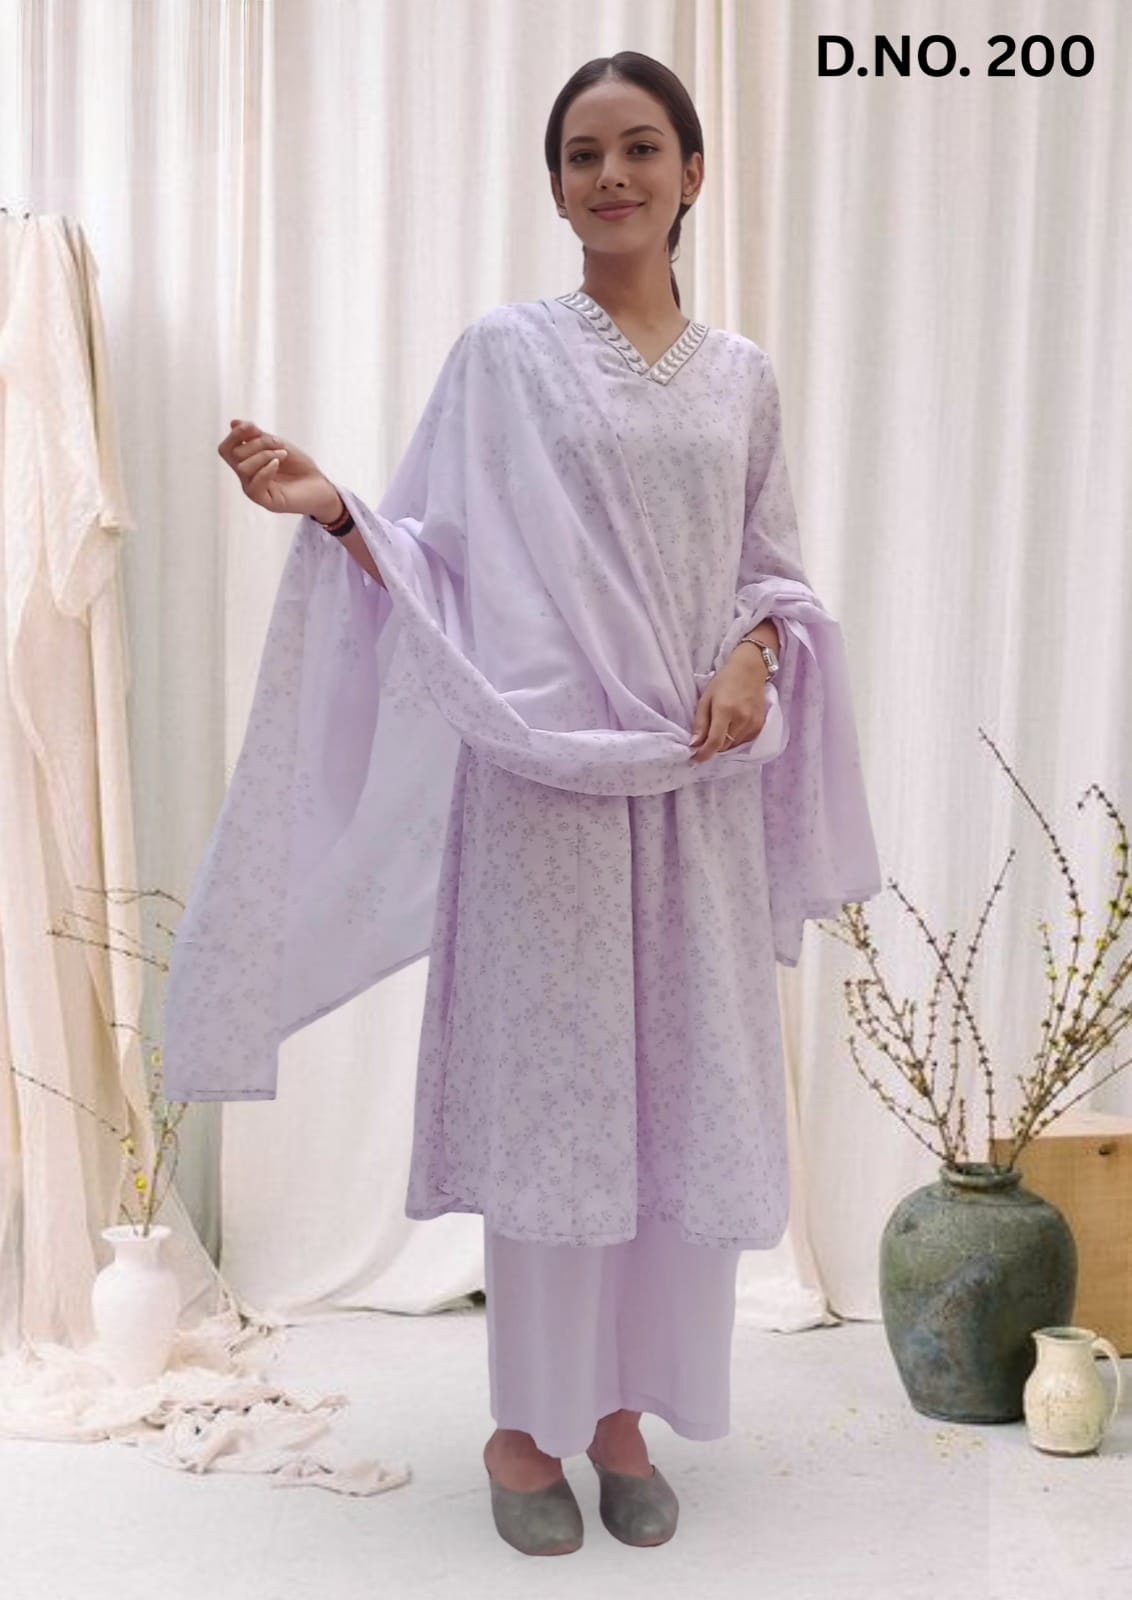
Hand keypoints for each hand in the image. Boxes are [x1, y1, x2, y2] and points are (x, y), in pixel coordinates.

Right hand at [218, 419, 339, 520]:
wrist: (320, 485)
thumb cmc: (299, 465)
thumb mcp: (277, 444)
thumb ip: (256, 436)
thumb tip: (233, 422)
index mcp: (247, 462)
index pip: (226, 449)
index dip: (235, 434)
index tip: (253, 426)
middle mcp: (247, 477)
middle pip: (235, 455)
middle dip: (258, 443)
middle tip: (280, 444)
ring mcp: (255, 490)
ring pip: (243, 468)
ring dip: (264, 455)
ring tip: (283, 455)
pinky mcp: (266, 502)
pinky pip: (254, 486)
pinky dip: (265, 470)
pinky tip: (278, 464)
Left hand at [688, 652, 769, 761]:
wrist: (750, 670)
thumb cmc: (724, 682)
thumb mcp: (706, 699)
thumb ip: (700, 723)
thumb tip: (694, 744)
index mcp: (725, 711)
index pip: (715, 742)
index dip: (704, 754)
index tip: (695, 759)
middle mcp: (741, 719)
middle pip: (724, 746)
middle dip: (713, 747)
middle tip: (705, 739)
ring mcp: (753, 723)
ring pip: (734, 745)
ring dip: (724, 743)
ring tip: (720, 729)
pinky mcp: (760, 725)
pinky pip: (744, 741)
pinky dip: (735, 739)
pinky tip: (732, 727)